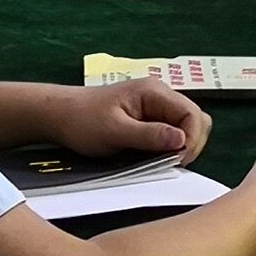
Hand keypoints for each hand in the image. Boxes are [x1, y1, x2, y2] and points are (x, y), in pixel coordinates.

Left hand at [39, 78, 209, 167]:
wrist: (59, 115)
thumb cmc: (82, 120)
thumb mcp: (115, 131)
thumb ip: (149, 135)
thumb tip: (182, 140)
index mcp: (154, 91)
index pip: (193, 113)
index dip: (192, 139)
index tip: (177, 160)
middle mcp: (160, 95)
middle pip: (196, 119)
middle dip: (191, 143)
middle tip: (172, 163)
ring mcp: (156, 107)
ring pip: (187, 126)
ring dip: (182, 145)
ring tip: (164, 161)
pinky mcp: (150, 119)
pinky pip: (172, 132)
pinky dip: (171, 146)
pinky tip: (157, 156)